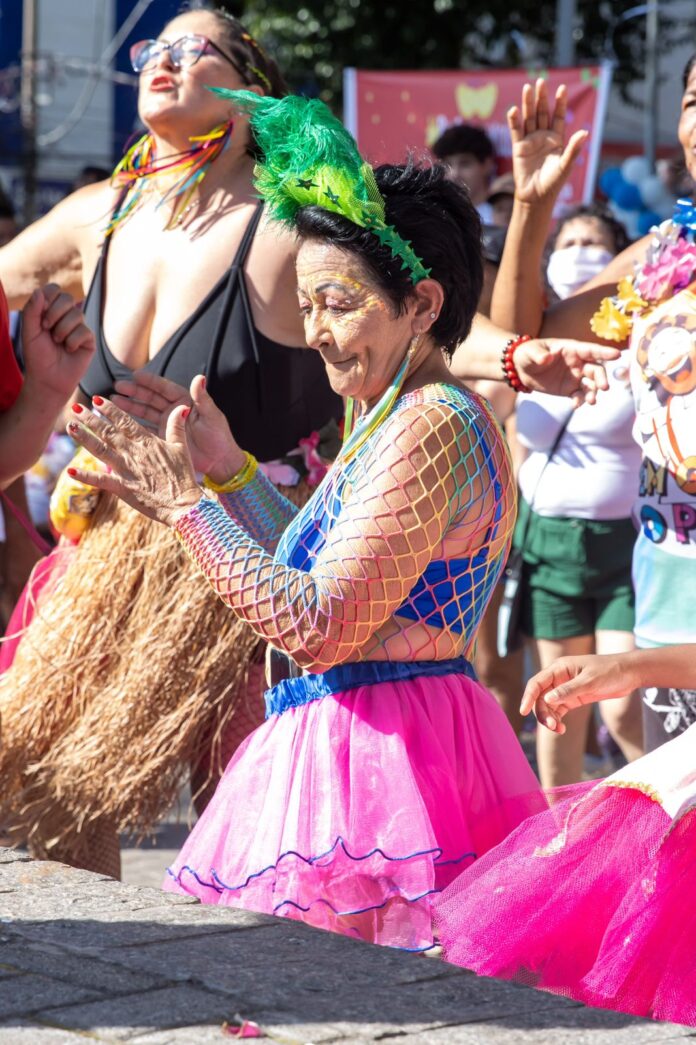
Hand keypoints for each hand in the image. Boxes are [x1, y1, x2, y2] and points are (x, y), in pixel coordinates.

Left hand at [22, 284, 95, 400]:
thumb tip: (40, 291)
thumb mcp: (29, 331)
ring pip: (77, 314)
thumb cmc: (37, 356)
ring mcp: (79, 327)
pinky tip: (68, 350)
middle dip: (55, 313)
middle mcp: (66, 316)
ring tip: (57, 342)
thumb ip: (32, 310)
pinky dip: (72, 341)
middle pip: (67, 298)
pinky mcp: (89, 340)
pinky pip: (84, 331)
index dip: (48, 297)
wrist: (48, 379)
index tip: (40, 313)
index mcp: (50, 310)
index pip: (54, 290)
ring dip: (62, 330)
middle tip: (46, 328)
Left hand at [66, 396, 201, 527]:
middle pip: (108, 432)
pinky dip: (85, 476)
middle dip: (91, 418)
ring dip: (84, 438)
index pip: (125, 422)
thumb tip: (182, 407)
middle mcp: (134, 453)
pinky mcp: (123, 488)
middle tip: (76, 407)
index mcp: (148, 442)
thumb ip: (177, 427)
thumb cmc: (184, 477)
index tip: (97, 399)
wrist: (184, 504)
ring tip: (70, 426)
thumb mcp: (182, 448)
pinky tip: (70, 470)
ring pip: (101, 449)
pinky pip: (101, 480)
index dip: (110, 410)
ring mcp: (127, 470)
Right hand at [112, 372, 243, 480]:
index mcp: (185, 400)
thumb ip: (202, 397)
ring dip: (129, 406)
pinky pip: (144, 429)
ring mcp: (166, 423)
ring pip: (144, 411)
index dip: (150, 382)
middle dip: (134, 392)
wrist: (219, 461)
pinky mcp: (162, 437)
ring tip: (112, 400)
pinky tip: (117, 421)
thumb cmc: (219, 436)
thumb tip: (199, 376)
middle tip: (117, 386)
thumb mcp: (211, 415)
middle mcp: (173, 410)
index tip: (134, 375)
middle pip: (150, 397)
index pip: (164, 388)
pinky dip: (131, 425)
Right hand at [508, 80, 587, 207]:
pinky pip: (516, 131)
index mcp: (557, 139)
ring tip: (527, 89)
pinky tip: (514, 110)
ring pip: (529, 118)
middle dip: (542, 98)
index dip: (560, 103)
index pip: (558, 116)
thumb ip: (573, 148)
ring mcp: (530, 141)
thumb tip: (585, 132)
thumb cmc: (553, 183)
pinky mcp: (518, 148)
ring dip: (528, 104)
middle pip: (542, 113)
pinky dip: (514, 121)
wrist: (536, 197)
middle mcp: (543, 137)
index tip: (562, 88)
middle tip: (541, 81)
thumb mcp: (565, 165)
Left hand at [515, 338, 620, 404]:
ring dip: (593, 392)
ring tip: (591, 402)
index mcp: (571, 349)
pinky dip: (580, 400)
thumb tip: (546, 358)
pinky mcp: (569, 389)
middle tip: (604, 388)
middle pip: (595, 369)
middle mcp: (577, 362)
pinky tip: (575, 405)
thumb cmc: (527, 354)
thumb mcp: (530, 352)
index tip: (617, 355)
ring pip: (590, 384)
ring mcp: (575, 376)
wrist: (520, 369)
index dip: (604, 352)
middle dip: (601, 378)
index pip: (590, 350)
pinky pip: (579, 395)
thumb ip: (539, 355)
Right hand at [520, 654, 640, 733]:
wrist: (629, 674)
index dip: (528, 696)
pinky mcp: (573, 698)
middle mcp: (558, 678)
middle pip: (540, 697)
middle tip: (552, 726)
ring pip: (548, 706)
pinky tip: (562, 729)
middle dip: (542, 712)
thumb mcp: (590, 681)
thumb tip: (547, 699)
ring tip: (559, 730)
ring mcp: (565, 689)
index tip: (523, 711)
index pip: (537, 682)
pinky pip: (558, 711)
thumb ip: (569, 690)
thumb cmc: (610, 671)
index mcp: (559, 668)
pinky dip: (557, 720)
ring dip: (549, 718)